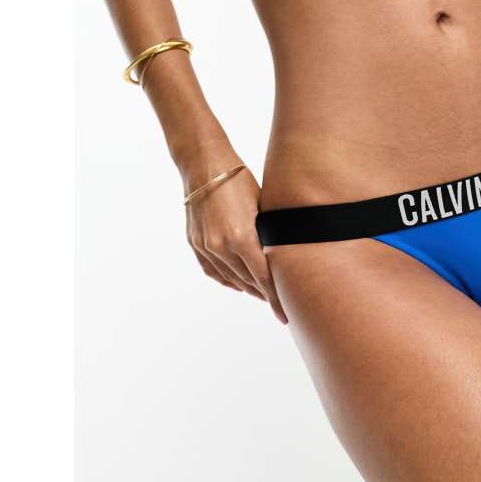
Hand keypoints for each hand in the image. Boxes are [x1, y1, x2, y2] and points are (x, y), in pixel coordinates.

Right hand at [183, 159, 287, 323]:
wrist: (205, 165)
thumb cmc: (239, 181)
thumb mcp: (262, 208)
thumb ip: (269, 237)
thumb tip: (282, 258)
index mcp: (243, 238)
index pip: (264, 279)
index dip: (276, 300)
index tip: (285, 316)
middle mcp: (222, 247)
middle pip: (248, 282)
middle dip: (265, 295)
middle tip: (280, 304)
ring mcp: (206, 246)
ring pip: (231, 279)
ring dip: (248, 288)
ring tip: (262, 294)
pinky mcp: (195, 243)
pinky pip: (213, 271)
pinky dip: (228, 280)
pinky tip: (239, 283)